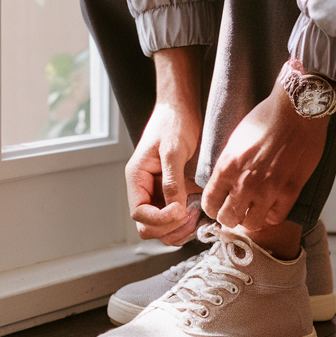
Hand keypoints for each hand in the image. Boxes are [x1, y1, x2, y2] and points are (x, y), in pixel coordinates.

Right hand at [126, 47, 202, 243]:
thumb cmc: (173, 122)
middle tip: (192, 217)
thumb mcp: (173, 150)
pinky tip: (199, 212)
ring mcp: (157, 193)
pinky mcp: (171, 193)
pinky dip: (185, 223)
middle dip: (169, 228)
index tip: (181, 211)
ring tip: (197, 216)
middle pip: (148, 227)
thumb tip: (174, 210)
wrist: (181, 107)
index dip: (160, 220)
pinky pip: (174, 218)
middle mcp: (144, 190)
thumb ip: (172, 182)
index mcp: (136, 179)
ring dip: (178, 229)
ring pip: (161, 228)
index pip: (139, 215)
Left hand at [201, 74, 328, 231]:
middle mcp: (244, 182)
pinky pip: (276, 217)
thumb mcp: (235, 141)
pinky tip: (272, 206)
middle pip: (227, 219)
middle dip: (230, 217)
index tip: (219, 207)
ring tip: (255, 211)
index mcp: (226, 167)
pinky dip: (272, 215)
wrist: (296, 111)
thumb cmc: (267, 118)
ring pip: (251, 224)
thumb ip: (228, 165)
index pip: (209, 203)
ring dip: (251, 219)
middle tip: (237, 211)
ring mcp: (267, 189)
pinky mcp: (289, 191)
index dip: (213, 208)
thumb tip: (223, 183)